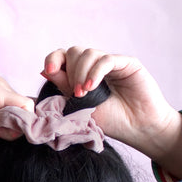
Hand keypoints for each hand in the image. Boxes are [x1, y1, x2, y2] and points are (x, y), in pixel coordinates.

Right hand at [0, 76, 34, 151]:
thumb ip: (8, 127)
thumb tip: (32, 131)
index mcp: (0, 94)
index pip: (26, 110)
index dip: (23, 126)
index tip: (4, 136)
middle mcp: (1, 85)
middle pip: (29, 109)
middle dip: (18, 126)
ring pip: (26, 109)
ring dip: (13, 125)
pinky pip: (21, 108)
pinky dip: (10, 122)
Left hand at [41, 47, 181, 175]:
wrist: (138, 129)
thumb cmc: (111, 121)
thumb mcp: (80, 106)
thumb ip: (64, 87)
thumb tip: (44, 70)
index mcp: (81, 74)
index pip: (62, 56)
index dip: (53, 59)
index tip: (48, 71)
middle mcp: (95, 66)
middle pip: (73, 52)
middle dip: (70, 71)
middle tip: (75, 93)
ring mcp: (111, 63)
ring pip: (88, 53)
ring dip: (81, 73)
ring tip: (83, 93)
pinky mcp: (127, 63)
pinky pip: (106, 59)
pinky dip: (95, 72)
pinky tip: (92, 87)